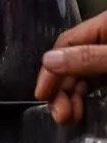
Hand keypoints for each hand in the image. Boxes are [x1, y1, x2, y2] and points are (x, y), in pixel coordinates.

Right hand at [35, 10, 106, 125]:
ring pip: (85, 75)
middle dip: (63, 90)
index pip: (67, 44)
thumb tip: (50, 60)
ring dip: (74, 97)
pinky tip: (83, 109)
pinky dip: (88, 96)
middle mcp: (106, 38)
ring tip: (72, 118)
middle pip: (74, 62)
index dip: (51, 70)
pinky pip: (98, 81)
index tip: (42, 94)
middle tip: (61, 115)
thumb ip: (89, 58)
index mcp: (106, 24)